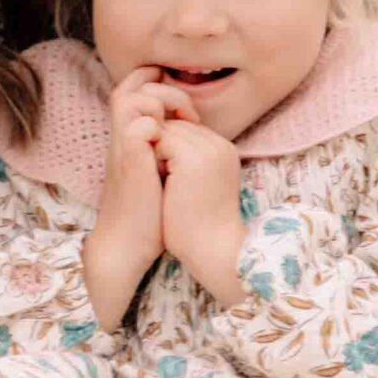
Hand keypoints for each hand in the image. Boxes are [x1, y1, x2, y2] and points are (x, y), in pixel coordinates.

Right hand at [83, 70, 182, 320]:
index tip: (185, 107)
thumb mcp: (160, 173)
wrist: (129, 242)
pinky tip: (179, 147)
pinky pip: (142, 126)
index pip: (133, 89)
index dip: (154, 83)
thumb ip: (167, 148)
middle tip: (186, 111)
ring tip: (185, 122)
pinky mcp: (129, 161)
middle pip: (127, 85)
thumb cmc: (149, 212)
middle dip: (158, 86)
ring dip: (161, 103)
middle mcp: (122, 137)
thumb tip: (191, 132)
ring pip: (129, 97)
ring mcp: (123, 147)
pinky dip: (162, 129)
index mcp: (130, 137)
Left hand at [152, 117, 247, 301]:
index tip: (170, 179)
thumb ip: (189, 163)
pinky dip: (153, 159)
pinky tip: (160, 183)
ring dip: (157, 153)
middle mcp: (220, 145)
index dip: (170, 150)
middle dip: (162, 148)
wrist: (213, 251)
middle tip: (165, 181)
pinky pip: (160, 140)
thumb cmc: (200, 227)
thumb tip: (165, 150)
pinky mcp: (191, 158)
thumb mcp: (200, 186)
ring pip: (168, 130)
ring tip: (164, 183)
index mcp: (224, 151)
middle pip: (177, 126)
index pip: (187, 130)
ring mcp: (208, 149)